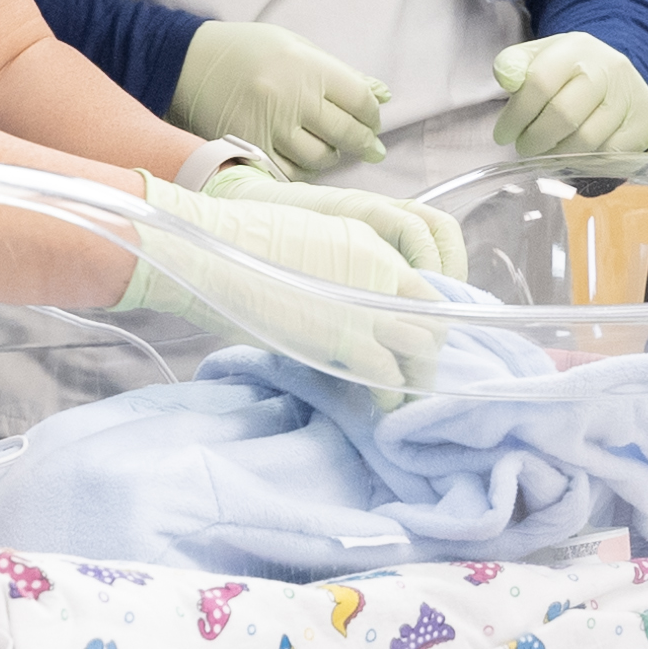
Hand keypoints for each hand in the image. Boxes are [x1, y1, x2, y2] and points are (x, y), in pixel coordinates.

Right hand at [125, 175, 444, 394]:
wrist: (215, 250)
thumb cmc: (241, 248)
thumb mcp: (308, 246)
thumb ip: (336, 276)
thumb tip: (338, 310)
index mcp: (370, 247)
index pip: (422, 288)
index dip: (422, 319)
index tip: (411, 341)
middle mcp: (380, 272)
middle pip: (432, 318)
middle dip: (428, 352)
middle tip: (414, 375)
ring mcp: (366, 304)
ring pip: (422, 346)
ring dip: (416, 375)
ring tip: (403, 395)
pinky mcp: (345, 337)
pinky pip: (387, 372)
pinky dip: (390, 392)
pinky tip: (381, 402)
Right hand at [172, 20, 388, 173]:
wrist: (188, 63)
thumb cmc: (248, 51)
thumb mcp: (297, 47)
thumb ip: (340, 73)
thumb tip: (382, 95)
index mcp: (307, 67)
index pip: (360, 101)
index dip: (372, 116)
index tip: (372, 122)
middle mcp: (291, 98)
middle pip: (346, 133)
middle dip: (362, 142)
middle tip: (367, 146)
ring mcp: (269, 126)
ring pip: (319, 158)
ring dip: (329, 156)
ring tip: (325, 147)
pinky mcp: (248, 149)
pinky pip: (288, 174)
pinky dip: (300, 171)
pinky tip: (299, 159)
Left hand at [489, 33, 647, 157]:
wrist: (617, 74)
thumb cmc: (569, 70)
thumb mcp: (539, 57)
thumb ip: (514, 64)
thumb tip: (506, 76)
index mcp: (576, 47)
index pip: (539, 83)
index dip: (516, 115)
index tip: (503, 135)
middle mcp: (608, 68)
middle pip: (563, 115)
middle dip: (535, 139)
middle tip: (524, 147)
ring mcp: (631, 95)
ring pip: (587, 140)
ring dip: (558, 154)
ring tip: (546, 152)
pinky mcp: (647, 120)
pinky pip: (610, 154)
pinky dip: (587, 160)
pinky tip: (573, 156)